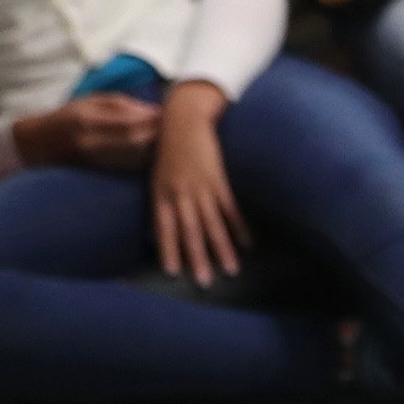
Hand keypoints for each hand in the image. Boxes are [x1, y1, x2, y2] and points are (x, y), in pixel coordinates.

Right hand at [16, 93, 159, 172]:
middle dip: (158, 136)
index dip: (154, 121)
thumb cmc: (68, 117)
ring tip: (167, 142)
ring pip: (136, 160)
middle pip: (138, 144)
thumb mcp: (91, 102)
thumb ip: (123, 105)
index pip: (131, 123)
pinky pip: (130, 169)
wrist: (38, 145)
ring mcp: (94, 162)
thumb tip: (156, 111)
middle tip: (174, 130)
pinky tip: (154, 154)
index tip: (169, 116)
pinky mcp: (99, 174)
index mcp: (88, 121)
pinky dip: (145, 161)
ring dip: (155, 152)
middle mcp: (90, 143)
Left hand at [147, 88, 244, 285]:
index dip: (170, 251)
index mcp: (161, 194)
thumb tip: (157, 235)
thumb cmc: (166, 152)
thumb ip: (159, 205)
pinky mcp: (219, 180)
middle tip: (205, 281)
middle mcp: (181, 194)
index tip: (174, 273)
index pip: (165, 228)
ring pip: (213, 224)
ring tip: (231, 270)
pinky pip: (230, 208)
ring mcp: (201, 188)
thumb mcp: (155, 179)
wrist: (182, 121)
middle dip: (198, 258)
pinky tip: (247, 244)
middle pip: (191, 231)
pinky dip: (239, 227)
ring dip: (222, 249)